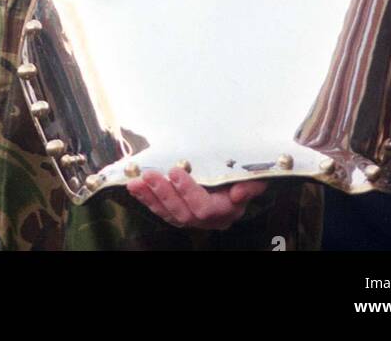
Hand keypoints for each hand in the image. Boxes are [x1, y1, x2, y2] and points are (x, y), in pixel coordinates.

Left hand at [126, 166, 266, 229]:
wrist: (238, 177)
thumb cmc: (245, 173)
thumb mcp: (255, 176)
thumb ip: (250, 185)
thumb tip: (238, 193)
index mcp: (226, 211)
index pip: (205, 208)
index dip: (189, 192)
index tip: (176, 171)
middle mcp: (207, 220)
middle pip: (183, 213)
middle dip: (164, 194)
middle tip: (150, 175)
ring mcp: (191, 218)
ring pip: (168, 214)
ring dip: (151, 198)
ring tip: (136, 182)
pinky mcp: (178, 213)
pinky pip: (161, 211)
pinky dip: (147, 199)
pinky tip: (135, 187)